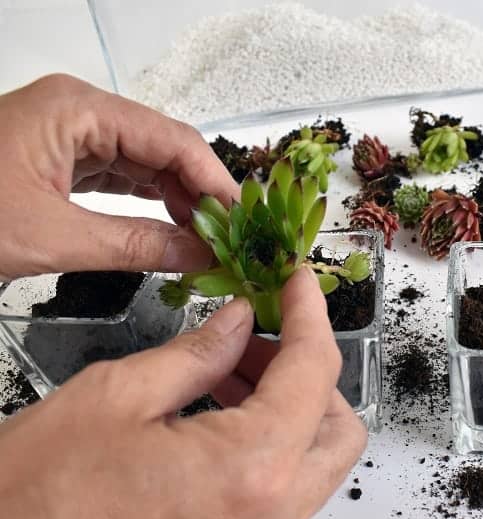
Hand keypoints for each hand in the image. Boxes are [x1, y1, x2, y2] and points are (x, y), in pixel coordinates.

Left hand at [0, 74, 239, 281]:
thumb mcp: (52, 237)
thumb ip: (134, 245)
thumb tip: (200, 256)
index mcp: (78, 109)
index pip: (172, 139)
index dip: (213, 181)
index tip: (241, 220)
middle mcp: (79, 111)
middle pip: (163, 148)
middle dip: (198, 193)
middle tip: (227, 237)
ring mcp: (70, 132)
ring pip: (144, 162)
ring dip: (176, 199)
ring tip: (204, 237)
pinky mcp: (62, 157)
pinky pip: (120, 174)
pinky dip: (147, 201)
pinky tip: (170, 226)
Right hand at [0, 268, 366, 518]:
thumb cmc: (35, 499)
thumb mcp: (116, 398)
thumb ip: (196, 353)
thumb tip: (242, 320)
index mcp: (250, 469)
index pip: (315, 372)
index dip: (311, 314)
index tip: (298, 283)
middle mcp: (270, 516)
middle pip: (339, 428)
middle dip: (312, 368)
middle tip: (267, 329)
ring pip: (314, 459)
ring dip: (290, 402)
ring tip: (233, 362)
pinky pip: (280, 486)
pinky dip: (270, 439)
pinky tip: (223, 405)